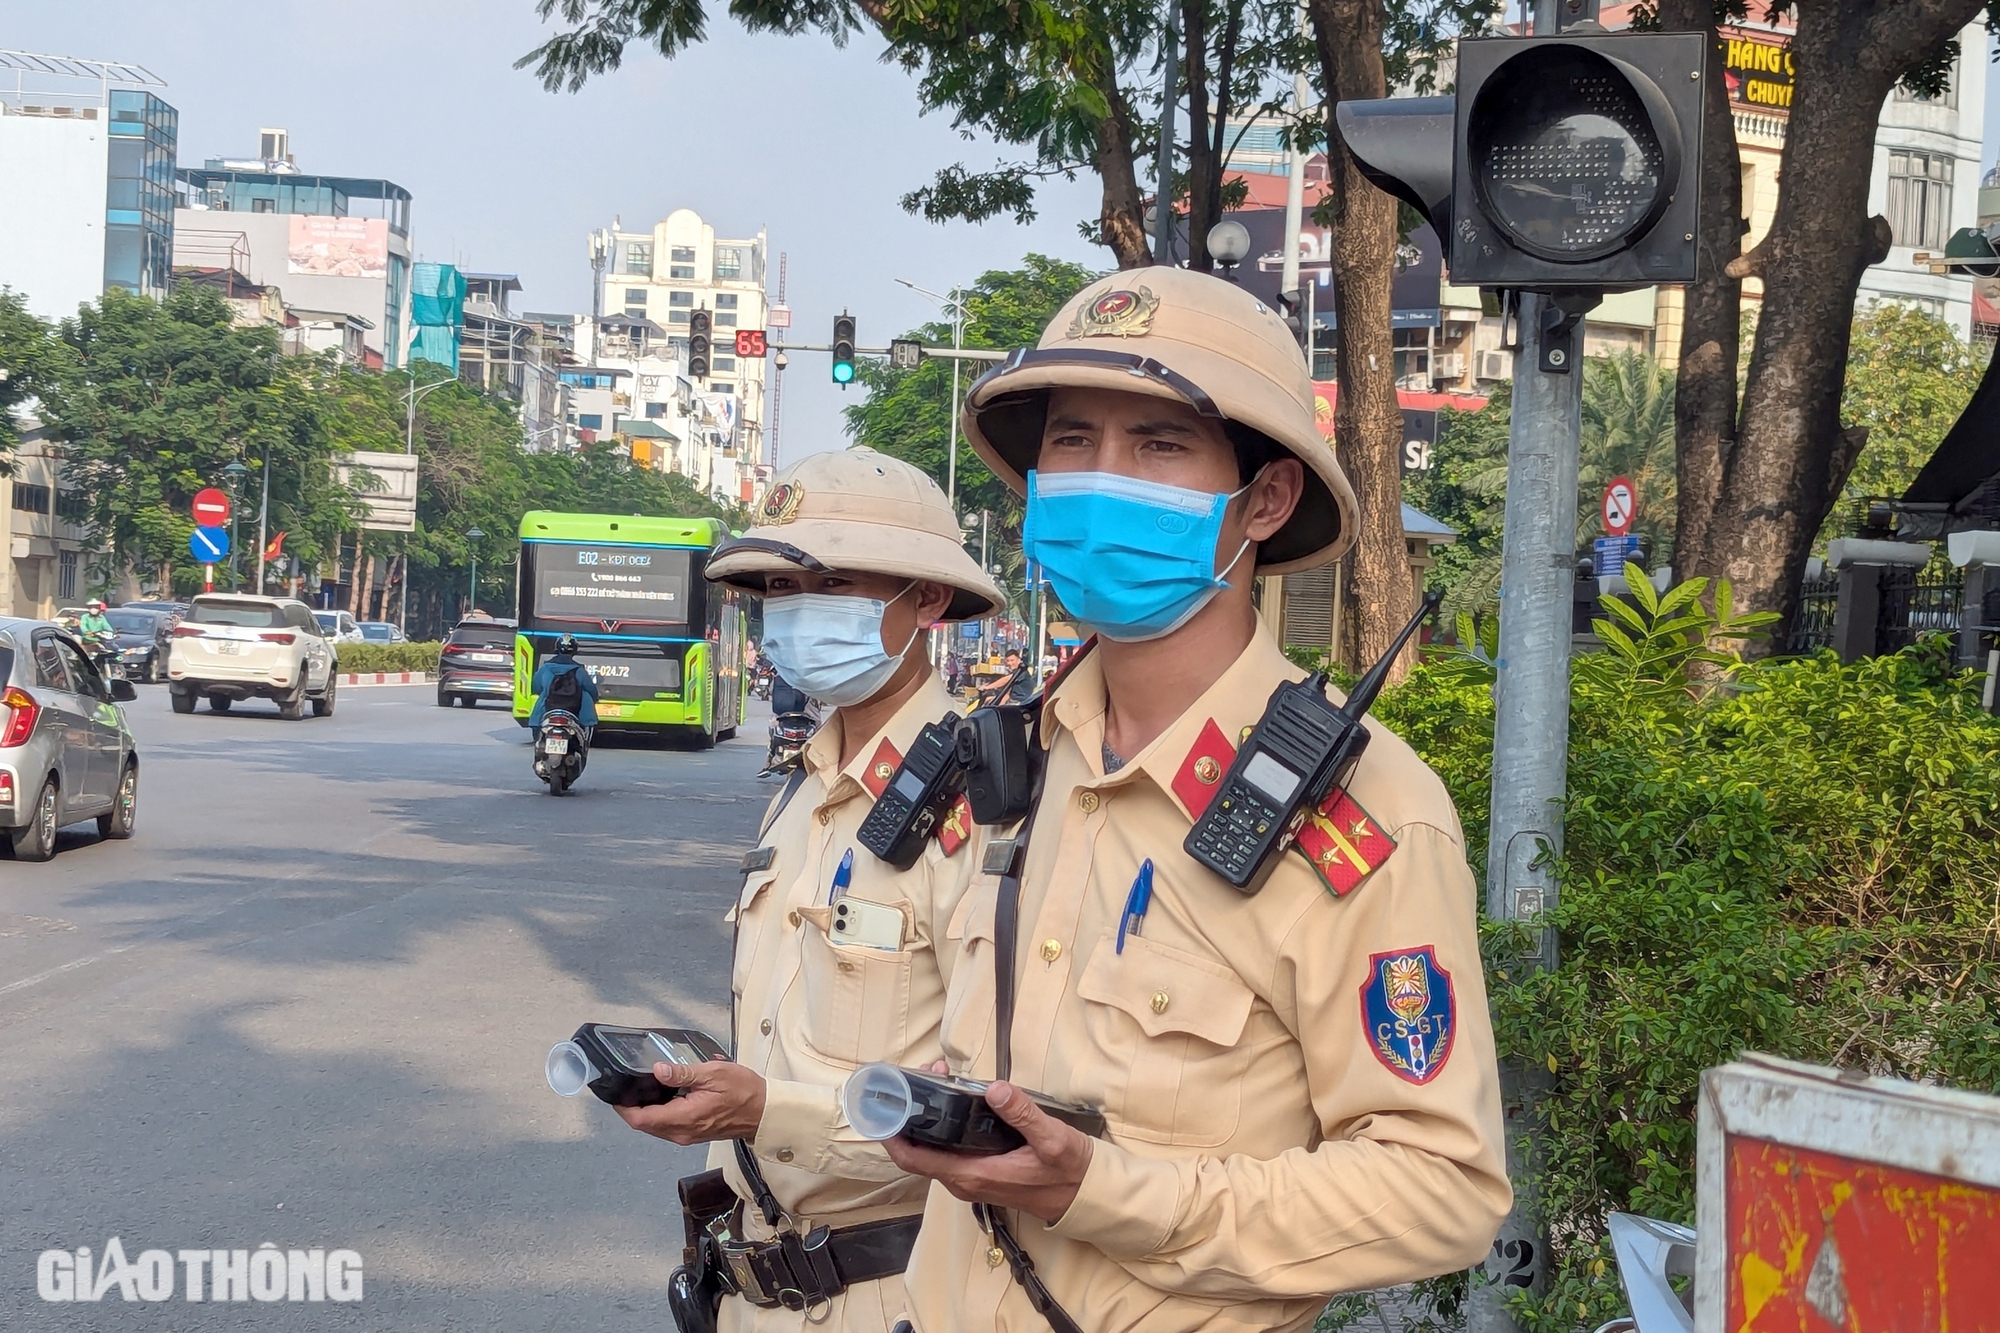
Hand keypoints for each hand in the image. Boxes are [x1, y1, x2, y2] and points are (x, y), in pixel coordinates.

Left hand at [615, 1060, 766, 1145]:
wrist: (764, 1112)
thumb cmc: (743, 1091)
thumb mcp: (713, 1074)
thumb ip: (683, 1073)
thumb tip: (658, 1070)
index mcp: (683, 1118)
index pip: (641, 1120)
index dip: (624, 1108)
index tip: (616, 1092)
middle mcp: (681, 1133)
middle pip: (645, 1125)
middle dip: (631, 1108)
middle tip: (627, 1085)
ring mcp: (688, 1136)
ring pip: (655, 1127)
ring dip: (645, 1111)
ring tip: (643, 1087)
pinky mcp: (694, 1134)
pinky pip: (667, 1127)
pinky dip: (659, 1113)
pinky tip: (663, 1095)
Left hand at [880, 1080, 1093, 1224]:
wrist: (1086, 1197)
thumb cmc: (1069, 1172)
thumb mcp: (1053, 1140)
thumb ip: (1023, 1115)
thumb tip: (995, 1089)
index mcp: (973, 1175)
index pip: (914, 1159)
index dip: (892, 1134)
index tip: (885, 1103)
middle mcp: (964, 1181)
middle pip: (918, 1152)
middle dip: (912, 1114)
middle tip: (921, 1076)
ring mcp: (971, 1179)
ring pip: (932, 1151)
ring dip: (927, 1118)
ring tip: (938, 1079)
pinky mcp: (980, 1174)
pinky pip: (947, 1152)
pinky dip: (942, 1126)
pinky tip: (954, 1100)